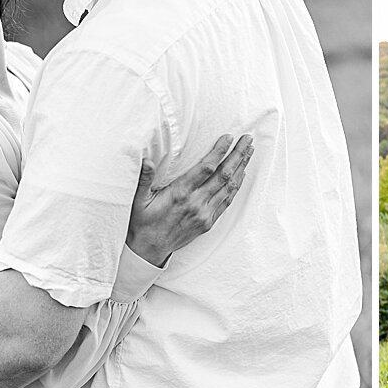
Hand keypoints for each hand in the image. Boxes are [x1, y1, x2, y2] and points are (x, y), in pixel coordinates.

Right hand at [126, 134, 253, 267]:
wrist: (150, 249)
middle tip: (248, 139)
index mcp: (180, 193)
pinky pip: (227, 201)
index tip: (228, 138)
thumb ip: (144, 178)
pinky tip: (241, 174)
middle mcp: (196, 203)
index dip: (219, 151)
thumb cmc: (143, 222)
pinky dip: (236, 185)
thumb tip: (146, 159)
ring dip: (241, 167)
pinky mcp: (209, 222)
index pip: (206, 168)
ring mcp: (205, 213)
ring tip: (249, 151)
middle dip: (238, 155)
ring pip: (229, 187)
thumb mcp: (138, 199)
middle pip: (224, 175)